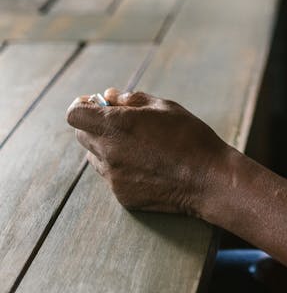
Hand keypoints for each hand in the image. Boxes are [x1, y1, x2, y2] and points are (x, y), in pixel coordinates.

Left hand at [66, 88, 234, 216]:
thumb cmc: (190, 137)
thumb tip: (111, 96)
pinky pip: (110, 176)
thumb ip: (134, 100)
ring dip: (106, 147)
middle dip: (95, 125)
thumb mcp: (165, 107)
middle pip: (81, 135)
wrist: (207, 179)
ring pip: (94, 156)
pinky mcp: (121, 196)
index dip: (83, 106)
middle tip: (119, 122)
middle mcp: (108, 152)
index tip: (96, 105)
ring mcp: (113, 177)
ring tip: (136, 144)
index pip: (74, 114)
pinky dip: (120, 167)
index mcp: (117, 125)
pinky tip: (146, 164)